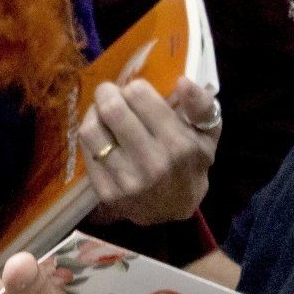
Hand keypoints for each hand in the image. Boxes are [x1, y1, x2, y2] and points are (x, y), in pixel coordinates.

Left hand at [81, 75, 220, 227]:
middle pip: (112, 109)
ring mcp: (127, 181)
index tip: (137, 93)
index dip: (135, 87)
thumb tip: (182, 81)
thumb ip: (201, 105)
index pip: (138, 95)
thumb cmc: (191, 165)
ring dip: (94, 113)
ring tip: (103, 113)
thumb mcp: (208, 134)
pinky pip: (86, 151)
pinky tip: (101, 135)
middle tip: (112, 94)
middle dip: (108, 93)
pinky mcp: (107, 193)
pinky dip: (91, 136)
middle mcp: (152, 163)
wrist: (175, 212)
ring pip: (92, 130)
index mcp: (178, 144)